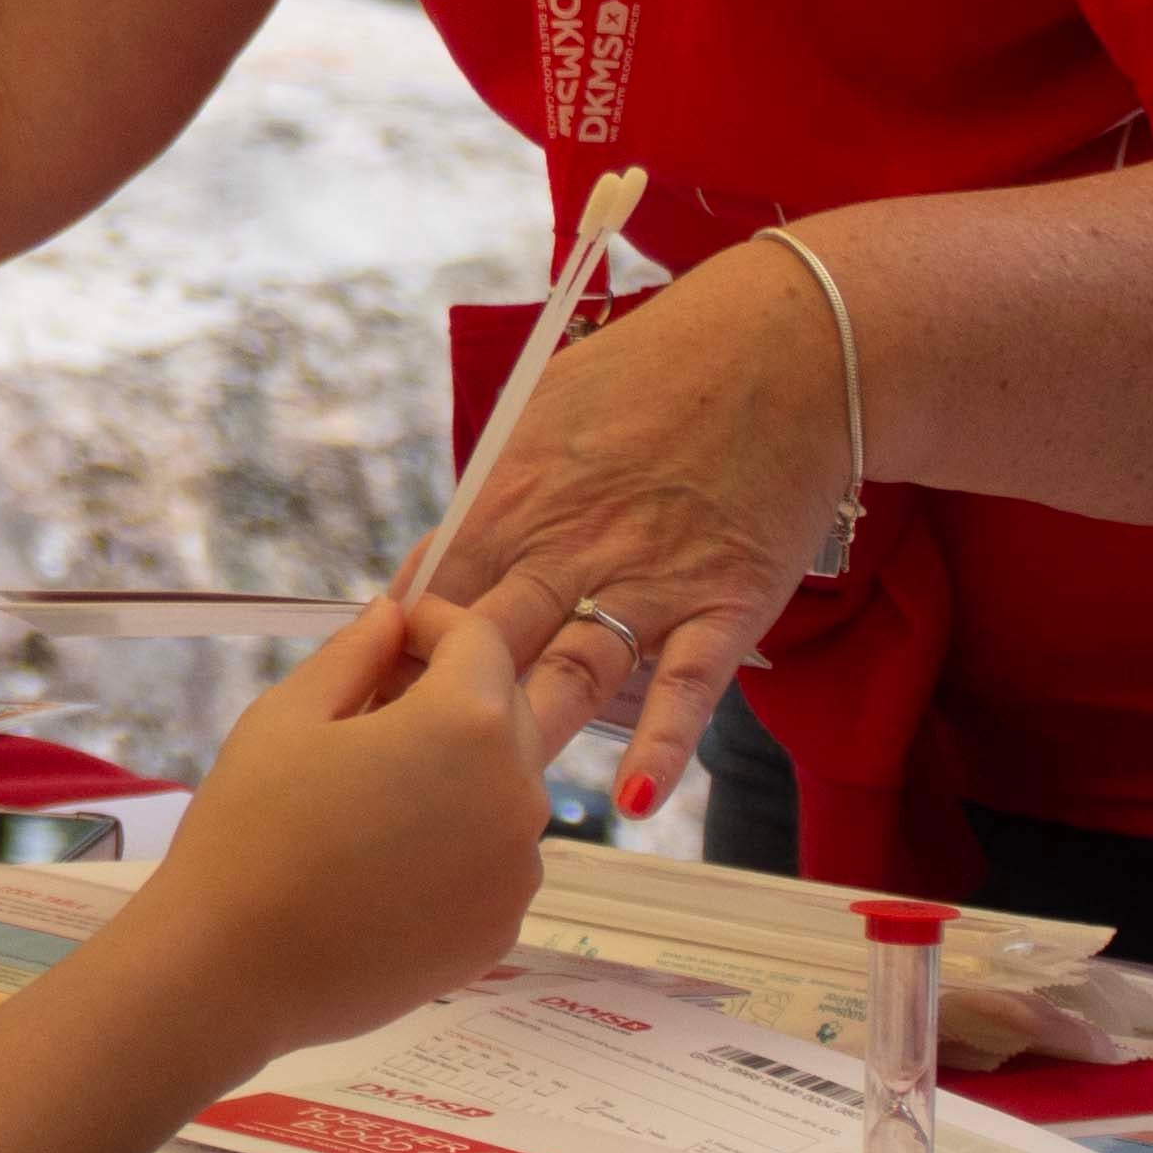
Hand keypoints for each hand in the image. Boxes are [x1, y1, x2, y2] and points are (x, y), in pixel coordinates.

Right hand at [146, 598, 556, 1050]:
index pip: (478, 639)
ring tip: (373, 793)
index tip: (390, 631)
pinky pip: (494, 861)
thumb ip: (353, 654)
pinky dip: (457, 844)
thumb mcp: (286, 715)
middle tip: (371, 707)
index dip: (433, 620)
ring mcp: (518, 873)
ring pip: (503, 790)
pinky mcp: (502, 930)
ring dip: (457, 771)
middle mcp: (519, 795)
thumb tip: (390, 616)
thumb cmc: (250, 828)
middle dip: (450, 692)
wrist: (235, 968)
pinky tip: (384, 862)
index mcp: (468, 725)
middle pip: (505, 711)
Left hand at [421, 235, 855, 816]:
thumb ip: (496, 487)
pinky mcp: (725, 604)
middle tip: (399, 779)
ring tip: (487, 805)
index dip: (396, 653)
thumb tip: (442, 553)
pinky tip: (634, 799)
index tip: (368, 706)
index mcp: (512, 494)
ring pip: (571, 677)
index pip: (432, 591)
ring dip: (527, 739)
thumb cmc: (660, 365)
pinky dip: (661, 745)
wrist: (784, 347)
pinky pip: (687, 688)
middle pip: (483, 647)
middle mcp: (569, 545)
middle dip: (438, 712)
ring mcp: (648, 581)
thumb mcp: (546, 406)